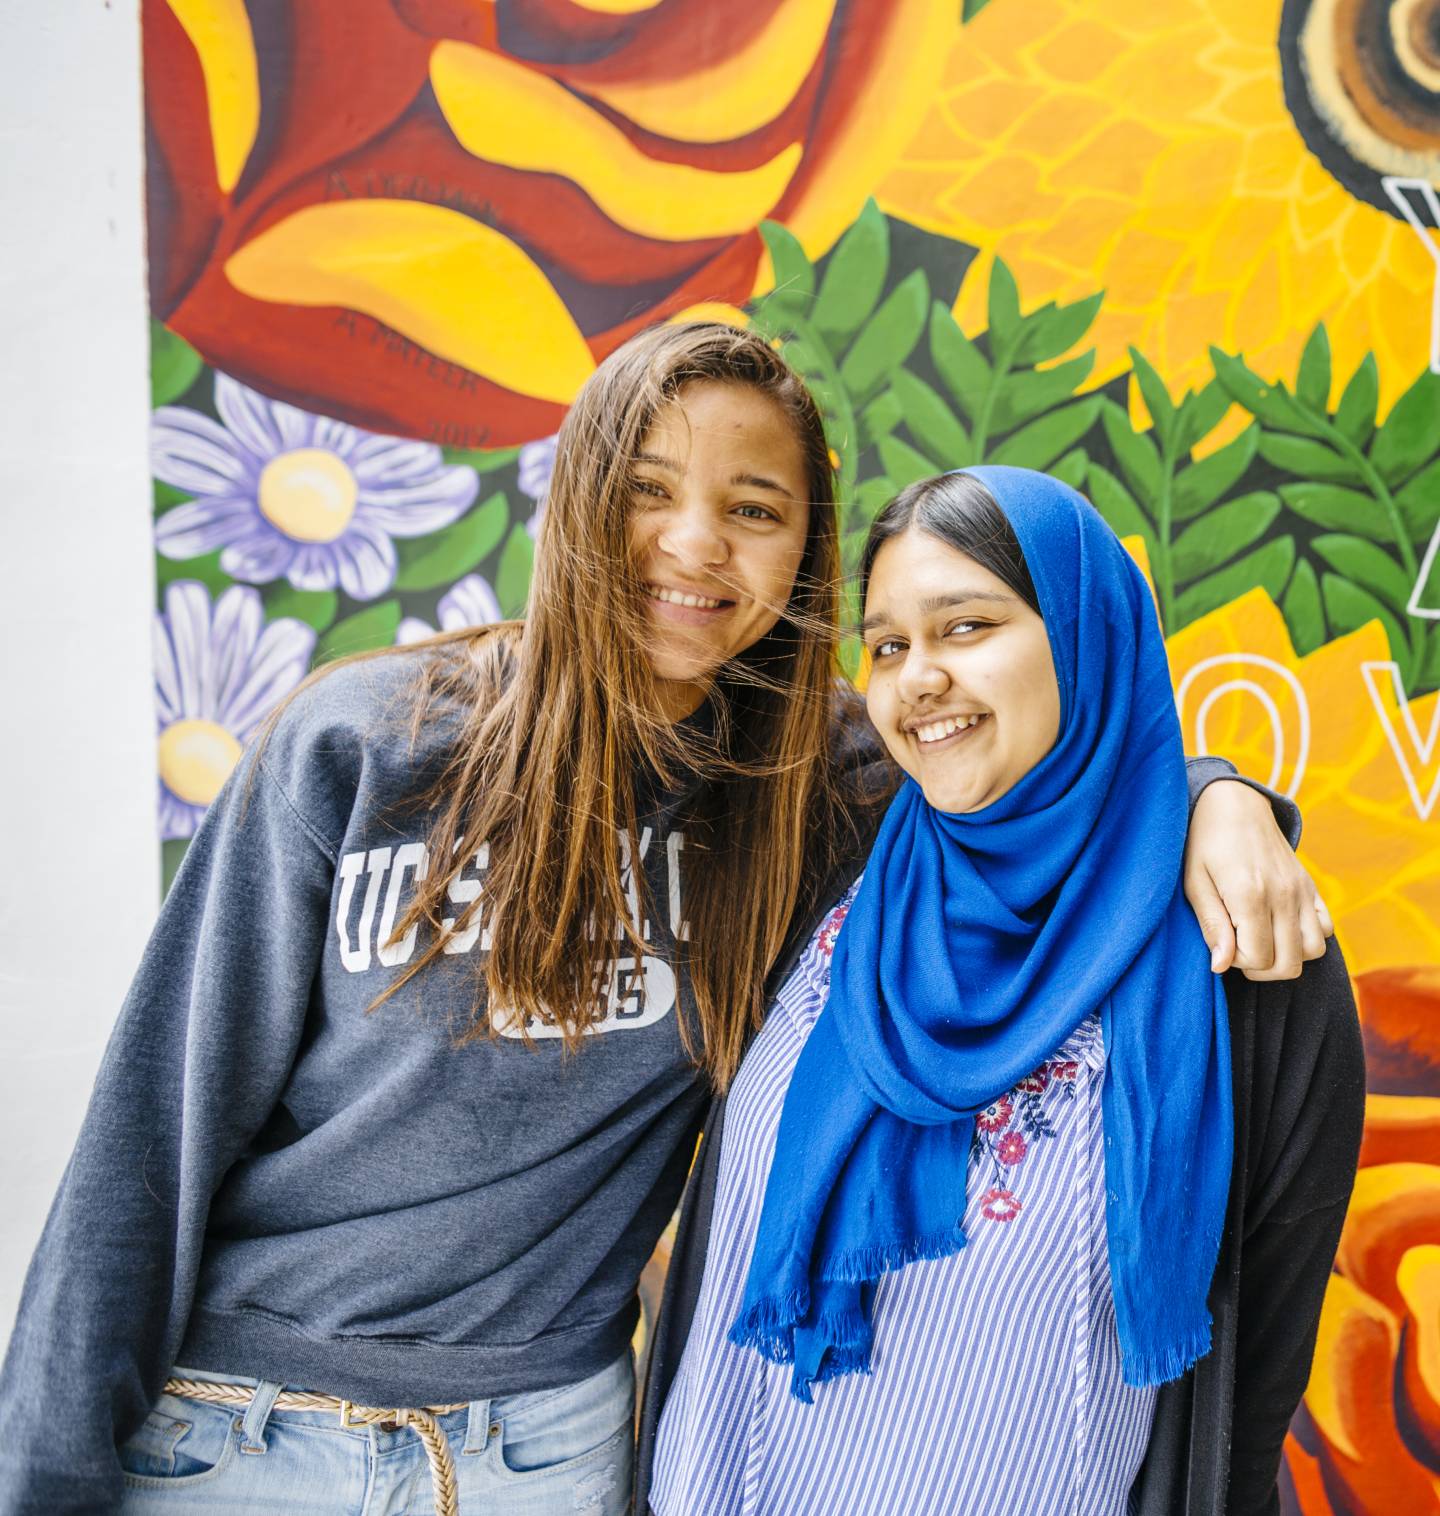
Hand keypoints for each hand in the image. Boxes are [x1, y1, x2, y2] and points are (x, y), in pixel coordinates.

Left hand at [1183, 780, 1332, 979]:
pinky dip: (1307, 938)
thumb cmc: (1204, 844)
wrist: (1234, 805)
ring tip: (1260, 940)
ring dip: (1287, 956)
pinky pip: (1327, 928)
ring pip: (1313, 951)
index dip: (1236, 962)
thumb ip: (1211, 926)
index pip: (1258, 958)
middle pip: (1288, 964)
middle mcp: (1283, 895)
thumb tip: (1221, 966)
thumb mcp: (1194, 883)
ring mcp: (1302, 891)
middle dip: (1261, 968)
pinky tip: (1280, 927)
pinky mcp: (1311, 887)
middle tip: (1238, 948)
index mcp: (1250, 895)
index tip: (1222, 942)